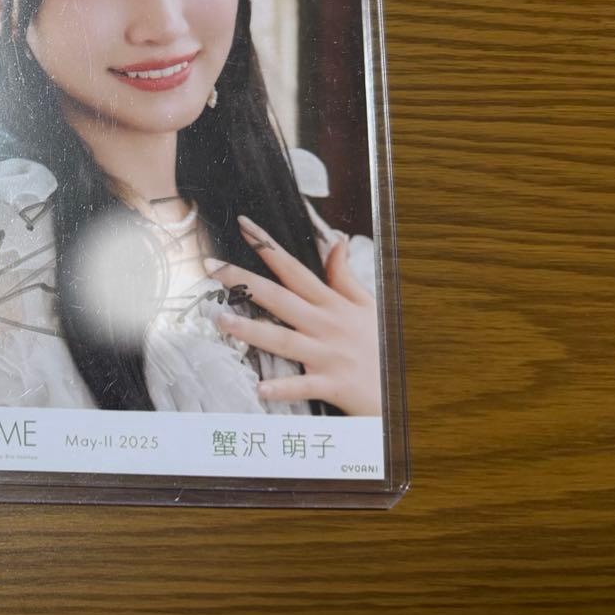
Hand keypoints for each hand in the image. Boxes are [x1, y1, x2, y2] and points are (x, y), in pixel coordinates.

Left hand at [203, 216, 380, 415]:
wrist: (404, 386)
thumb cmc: (381, 344)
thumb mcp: (368, 305)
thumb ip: (345, 276)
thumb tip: (335, 241)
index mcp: (332, 304)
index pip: (294, 269)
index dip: (268, 247)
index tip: (243, 226)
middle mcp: (325, 326)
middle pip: (279, 299)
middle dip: (244, 281)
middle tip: (211, 268)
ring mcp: (327, 356)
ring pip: (284, 341)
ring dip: (252, 331)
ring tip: (221, 322)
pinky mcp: (331, 385)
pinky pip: (303, 386)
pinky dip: (282, 388)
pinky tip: (259, 387)